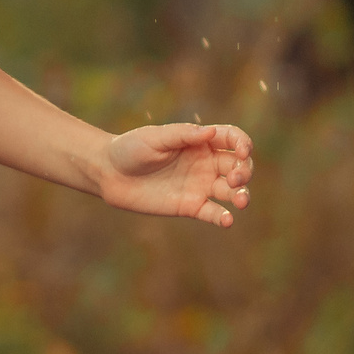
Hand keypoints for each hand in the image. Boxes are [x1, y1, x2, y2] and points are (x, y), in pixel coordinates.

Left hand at [96, 123, 254, 226]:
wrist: (109, 173)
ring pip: (232, 191)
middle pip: (238, 166)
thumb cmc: (131, 148)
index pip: (232, 139)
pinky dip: (223, 217)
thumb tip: (212, 132)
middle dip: (244, 172)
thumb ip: (183, 135)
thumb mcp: (156, 137)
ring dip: (243, 195)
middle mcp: (205, 163)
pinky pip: (213, 213)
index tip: (243, 151)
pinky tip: (227, 220)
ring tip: (241, 201)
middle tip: (235, 178)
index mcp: (200, 141)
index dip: (243, 143)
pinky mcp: (190, 206)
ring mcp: (200, 185)